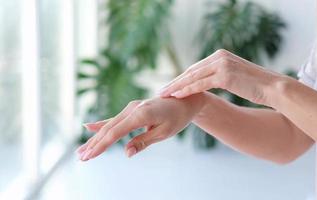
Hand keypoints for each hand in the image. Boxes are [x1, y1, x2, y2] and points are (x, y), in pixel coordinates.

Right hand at [77, 94, 204, 160]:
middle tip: (80, 157)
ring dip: (95, 138)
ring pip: (109, 125)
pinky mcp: (132, 109)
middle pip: (108, 129)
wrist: (184, 100)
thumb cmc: (177, 118)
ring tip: (81, 150)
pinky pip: (115, 119)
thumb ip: (143, 142)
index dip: (101, 146)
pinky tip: (87, 127)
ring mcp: (131, 107)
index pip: (115, 133)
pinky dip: (102, 125)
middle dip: (94, 144)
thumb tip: (126, 153)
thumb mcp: (164, 132)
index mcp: (141, 114)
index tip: (88, 157)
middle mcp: (132, 109)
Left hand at [159, 49, 281, 105]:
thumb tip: (209, 81)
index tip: (170, 86)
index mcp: (220, 55)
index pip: (196, 68)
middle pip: (191, 71)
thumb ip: (220, 75)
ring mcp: (222, 65)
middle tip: (161, 90)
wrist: (274, 88)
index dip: (181, 78)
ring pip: (193, 77)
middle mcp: (219, 57)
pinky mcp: (225, 75)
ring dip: (176, 86)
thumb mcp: (235, 77)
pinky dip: (187, 90)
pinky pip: (201, 84)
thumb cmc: (256, 86)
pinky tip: (176, 95)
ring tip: (163, 94)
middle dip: (175, 82)